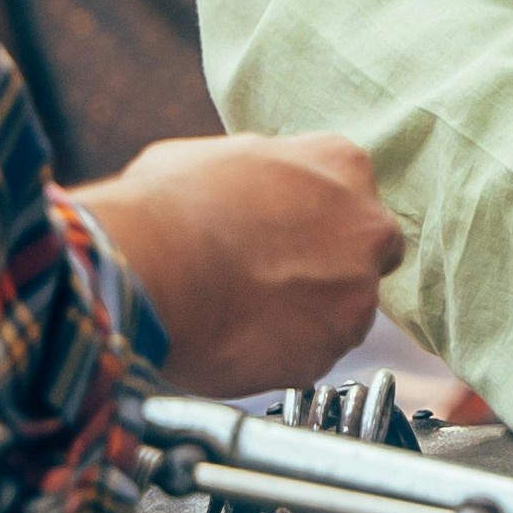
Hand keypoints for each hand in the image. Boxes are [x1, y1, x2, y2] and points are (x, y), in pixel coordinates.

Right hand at [77, 129, 398, 399]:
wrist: (147, 272)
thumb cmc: (169, 206)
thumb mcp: (219, 155)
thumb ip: (262, 172)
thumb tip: (251, 188)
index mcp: (340, 165)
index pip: (352, 195)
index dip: (314, 218)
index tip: (285, 233)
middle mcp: (365, 230)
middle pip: (364, 254)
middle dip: (329, 267)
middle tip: (273, 276)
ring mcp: (352, 298)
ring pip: (341, 312)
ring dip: (305, 316)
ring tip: (244, 311)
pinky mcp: (327, 356)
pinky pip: (309, 357)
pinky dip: (281, 355)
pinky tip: (238, 340)